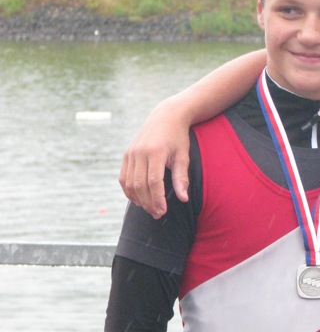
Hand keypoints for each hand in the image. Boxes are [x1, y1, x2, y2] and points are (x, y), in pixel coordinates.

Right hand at [119, 98, 192, 218]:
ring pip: (129, 183)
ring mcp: (130, 153)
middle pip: (140, 184)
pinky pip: (123, 177)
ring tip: (149, 209)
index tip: (163, 211)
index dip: (157, 199)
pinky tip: (138, 199)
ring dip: (138, 199)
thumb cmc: (178, 138)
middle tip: (157, 214)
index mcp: (156, 152)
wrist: (166, 117)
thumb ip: (181, 178)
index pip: (154, 182)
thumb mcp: (183, 156)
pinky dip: (128, 190)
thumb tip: (183, 199)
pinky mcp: (126, 154)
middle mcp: (140, 152)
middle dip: (148, 202)